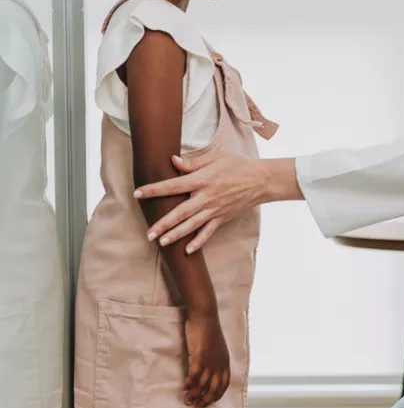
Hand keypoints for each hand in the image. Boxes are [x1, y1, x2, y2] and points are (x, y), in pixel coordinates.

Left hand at [136, 152, 302, 252]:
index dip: (155, 190)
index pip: (174, 186)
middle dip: (163, 223)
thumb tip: (173, 162)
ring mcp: (215, 210)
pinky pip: (208, 232)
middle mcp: (207, 197)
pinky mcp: (222, 218)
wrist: (261, 180)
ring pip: (192, 225)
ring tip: (161, 242)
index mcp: (203, 179)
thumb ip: (193, 162)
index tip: (138, 193)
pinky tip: (188, 250)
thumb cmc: (237, 165)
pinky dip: (199, 242)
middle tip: (148, 233)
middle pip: (181, 212)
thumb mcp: (216, 157)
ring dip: (176, 234)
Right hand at [184, 310, 229, 407]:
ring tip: (187, 400)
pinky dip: (189, 383)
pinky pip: (194, 375)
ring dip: (194, 394)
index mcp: (225, 362)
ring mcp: (210, 360)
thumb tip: (209, 374)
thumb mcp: (217, 349)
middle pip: (214, 388)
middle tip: (197, 407)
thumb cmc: (209, 332)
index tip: (208, 402)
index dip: (216, 395)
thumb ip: (215, 361)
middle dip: (206, 400)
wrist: (205, 317)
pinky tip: (184, 387)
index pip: (224, 384)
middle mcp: (219, 363)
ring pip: (203, 384)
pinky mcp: (200, 356)